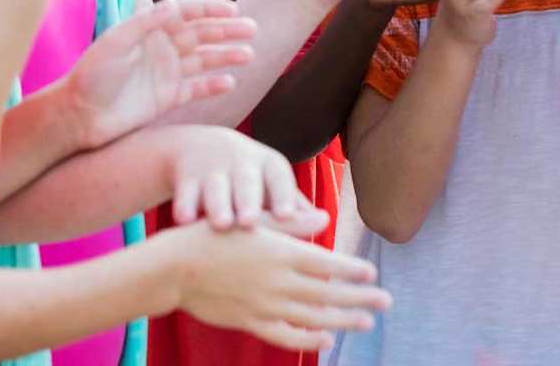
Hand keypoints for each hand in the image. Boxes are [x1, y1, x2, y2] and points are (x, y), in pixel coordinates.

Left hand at [64, 0, 255, 149]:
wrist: (79, 115)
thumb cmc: (91, 74)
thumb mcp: (116, 42)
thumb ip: (145, 22)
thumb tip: (175, 3)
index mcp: (150, 28)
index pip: (187, 12)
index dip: (211, 9)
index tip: (234, 11)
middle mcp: (162, 47)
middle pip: (202, 34)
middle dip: (227, 31)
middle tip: (253, 30)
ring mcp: (167, 73)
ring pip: (204, 60)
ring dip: (226, 56)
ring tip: (248, 55)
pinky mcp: (168, 97)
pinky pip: (196, 88)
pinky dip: (213, 84)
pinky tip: (230, 82)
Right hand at [167, 126, 324, 235]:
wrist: (202, 147)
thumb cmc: (250, 177)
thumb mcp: (271, 183)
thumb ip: (293, 205)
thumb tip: (323, 224)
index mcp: (270, 165)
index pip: (279, 179)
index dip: (283, 196)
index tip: (287, 216)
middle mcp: (243, 163)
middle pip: (247, 181)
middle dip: (248, 200)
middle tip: (250, 222)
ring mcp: (213, 167)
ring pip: (216, 186)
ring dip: (218, 205)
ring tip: (221, 225)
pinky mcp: (187, 175)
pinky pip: (186, 191)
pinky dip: (185, 204)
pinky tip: (184, 221)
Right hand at [171, 224, 389, 352]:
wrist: (174, 268)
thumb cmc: (214, 236)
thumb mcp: (255, 223)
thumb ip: (291, 224)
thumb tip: (324, 220)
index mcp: (281, 254)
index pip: (327, 265)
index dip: (352, 271)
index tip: (372, 274)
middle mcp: (277, 282)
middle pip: (327, 294)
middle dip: (360, 299)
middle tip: (386, 301)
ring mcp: (265, 306)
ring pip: (312, 317)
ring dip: (342, 320)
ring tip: (366, 322)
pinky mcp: (251, 322)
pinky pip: (286, 335)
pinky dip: (308, 339)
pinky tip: (327, 339)